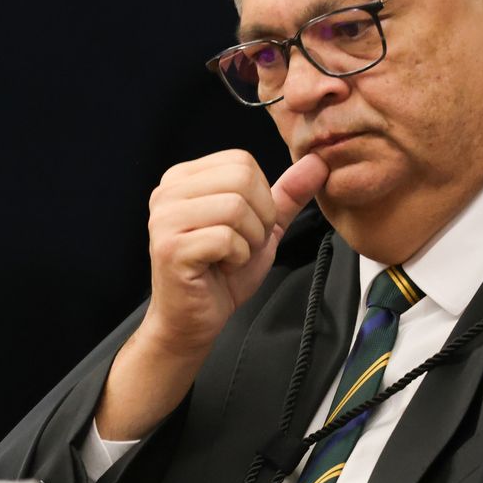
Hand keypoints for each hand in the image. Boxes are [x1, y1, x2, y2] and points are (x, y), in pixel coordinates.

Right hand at [95, 151, 327, 440]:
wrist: (194, 321)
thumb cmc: (222, 273)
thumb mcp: (262, 227)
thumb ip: (286, 194)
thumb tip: (317, 162)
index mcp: (184, 178)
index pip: (242, 161)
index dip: (261, 197)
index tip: (246, 226)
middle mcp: (168, 191)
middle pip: (241, 179)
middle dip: (258, 219)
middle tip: (241, 244)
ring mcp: (165, 218)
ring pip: (236, 208)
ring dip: (248, 240)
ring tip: (230, 256)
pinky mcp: (170, 247)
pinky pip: (226, 239)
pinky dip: (237, 258)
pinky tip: (220, 268)